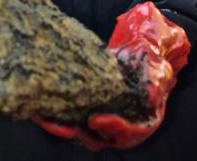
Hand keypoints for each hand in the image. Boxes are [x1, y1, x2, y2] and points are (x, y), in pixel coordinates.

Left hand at [33, 1, 189, 149]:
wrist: (141, 59)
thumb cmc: (151, 68)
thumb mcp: (158, 74)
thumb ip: (156, 84)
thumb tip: (151, 96)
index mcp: (140, 125)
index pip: (125, 132)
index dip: (111, 127)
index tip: (95, 119)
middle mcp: (118, 130)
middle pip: (95, 138)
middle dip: (74, 131)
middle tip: (55, 123)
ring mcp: (100, 125)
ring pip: (79, 131)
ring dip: (59, 126)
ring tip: (40, 116)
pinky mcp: (86, 114)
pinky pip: (70, 120)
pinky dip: (56, 116)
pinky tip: (38, 107)